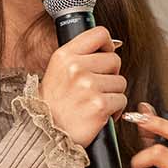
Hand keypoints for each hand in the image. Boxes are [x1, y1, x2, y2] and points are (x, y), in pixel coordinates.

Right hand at [39, 26, 125, 145]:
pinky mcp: (100, 105)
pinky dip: (115, 110)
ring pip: (120, 82)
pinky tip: (99, 114)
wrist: (46, 133)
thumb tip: (113, 45)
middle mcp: (76, 68)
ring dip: (112, 94)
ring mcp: (88, 86)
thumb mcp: (58, 71)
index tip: (105, 55)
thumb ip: (81, 56)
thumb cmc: (54, 104)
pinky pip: (121, 100)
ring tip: (94, 102)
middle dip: (110, 75)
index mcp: (65, 56)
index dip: (107, 45)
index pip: (100, 34)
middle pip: (114, 60)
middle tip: (96, 88)